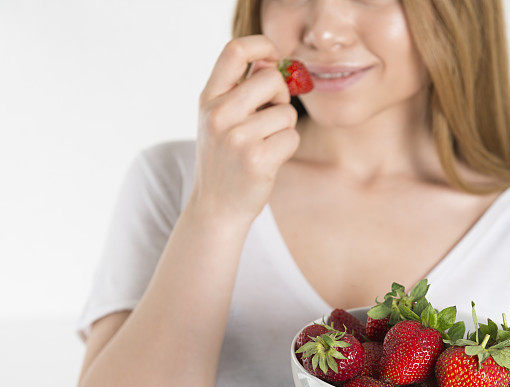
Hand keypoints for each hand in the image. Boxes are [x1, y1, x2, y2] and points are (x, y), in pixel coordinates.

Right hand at [190, 35, 300, 224]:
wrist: (216, 208)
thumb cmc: (226, 160)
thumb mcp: (220, 120)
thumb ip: (241, 90)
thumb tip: (274, 61)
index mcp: (208, 98)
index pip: (235, 51)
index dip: (262, 46)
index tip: (275, 57)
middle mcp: (218, 114)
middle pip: (271, 78)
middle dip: (281, 96)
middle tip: (271, 116)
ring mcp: (237, 137)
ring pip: (286, 112)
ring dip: (285, 127)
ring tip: (264, 145)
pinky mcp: (257, 159)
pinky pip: (292, 137)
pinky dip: (288, 147)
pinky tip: (270, 159)